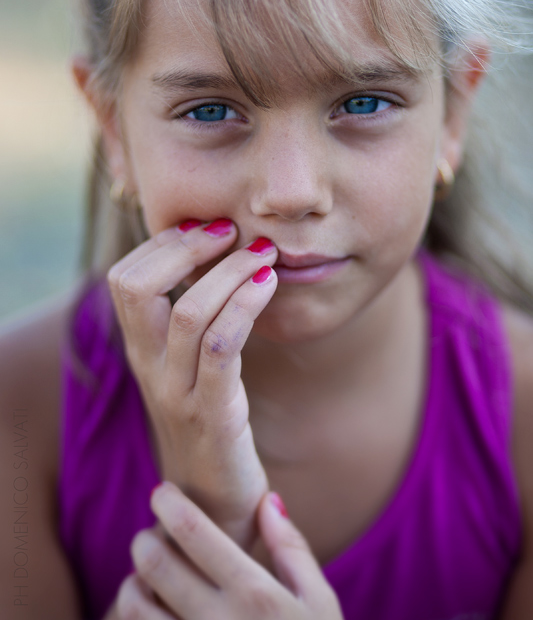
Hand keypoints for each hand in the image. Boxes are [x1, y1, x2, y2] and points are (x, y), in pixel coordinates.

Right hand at [107, 220, 278, 550]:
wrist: (214, 497)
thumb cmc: (209, 415)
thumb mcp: (187, 364)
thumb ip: (189, 315)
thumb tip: (215, 253)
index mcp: (140, 348)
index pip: (124, 277)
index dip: (164, 242)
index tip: (209, 226)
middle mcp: (148, 366)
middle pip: (138, 287)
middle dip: (187, 246)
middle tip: (231, 231)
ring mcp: (175, 392)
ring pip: (188, 313)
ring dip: (228, 272)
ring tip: (263, 254)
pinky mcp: (212, 414)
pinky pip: (221, 348)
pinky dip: (245, 307)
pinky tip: (268, 285)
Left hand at [117, 482, 342, 619]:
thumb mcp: (319, 602)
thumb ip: (292, 549)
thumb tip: (267, 500)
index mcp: (255, 593)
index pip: (196, 533)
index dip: (170, 504)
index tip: (161, 491)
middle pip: (155, 564)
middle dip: (143, 540)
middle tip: (147, 537)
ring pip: (134, 608)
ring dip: (130, 585)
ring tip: (142, 582)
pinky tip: (146, 618)